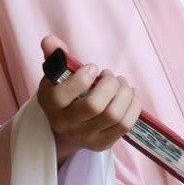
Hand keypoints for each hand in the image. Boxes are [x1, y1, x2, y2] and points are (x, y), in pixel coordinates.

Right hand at [37, 35, 141, 160]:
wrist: (67, 129)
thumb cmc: (65, 95)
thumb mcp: (56, 75)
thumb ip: (54, 57)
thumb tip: (51, 40)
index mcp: (50, 105)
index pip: (62, 95)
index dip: (83, 78)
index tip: (93, 68)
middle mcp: (65, 124)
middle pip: (94, 105)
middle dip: (109, 84)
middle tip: (111, 76)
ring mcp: (85, 137)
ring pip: (113, 115)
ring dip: (124, 94)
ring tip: (122, 84)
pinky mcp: (103, 144)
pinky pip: (125, 125)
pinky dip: (134, 106)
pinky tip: (132, 95)